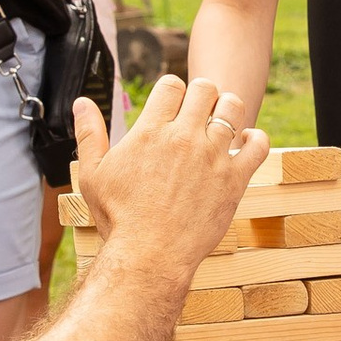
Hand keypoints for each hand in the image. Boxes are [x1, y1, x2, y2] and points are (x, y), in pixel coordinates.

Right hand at [71, 76, 267, 262]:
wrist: (149, 255)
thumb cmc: (119, 218)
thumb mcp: (94, 174)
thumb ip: (89, 134)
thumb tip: (82, 103)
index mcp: (151, 131)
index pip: (172, 85)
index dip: (173, 90)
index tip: (173, 105)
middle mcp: (184, 137)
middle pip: (205, 89)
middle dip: (202, 95)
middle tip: (199, 111)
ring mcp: (213, 156)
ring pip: (233, 108)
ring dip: (228, 109)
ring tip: (223, 122)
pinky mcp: (234, 179)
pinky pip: (258, 145)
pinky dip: (255, 138)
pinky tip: (245, 142)